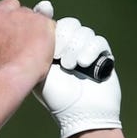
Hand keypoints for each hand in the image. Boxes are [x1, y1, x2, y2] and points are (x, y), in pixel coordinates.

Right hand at [0, 0, 54, 85]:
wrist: (14, 76)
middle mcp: (0, 13)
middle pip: (10, 3)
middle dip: (15, 15)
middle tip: (18, 35)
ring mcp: (22, 14)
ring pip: (30, 14)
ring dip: (32, 26)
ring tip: (30, 47)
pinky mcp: (41, 20)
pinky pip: (47, 22)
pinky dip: (46, 33)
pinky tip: (41, 47)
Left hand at [33, 1, 121, 137]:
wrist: (82, 113)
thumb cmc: (56, 96)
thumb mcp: (39, 72)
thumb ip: (34, 50)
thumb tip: (33, 26)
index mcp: (51, 49)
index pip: (53, 25)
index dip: (50, 23)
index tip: (47, 25)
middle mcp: (69, 48)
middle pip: (70, 24)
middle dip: (64, 37)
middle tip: (58, 56)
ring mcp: (86, 51)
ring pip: (84, 32)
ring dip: (76, 47)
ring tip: (69, 66)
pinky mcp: (103, 56)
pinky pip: (99, 41)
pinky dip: (91, 49)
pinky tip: (83, 63)